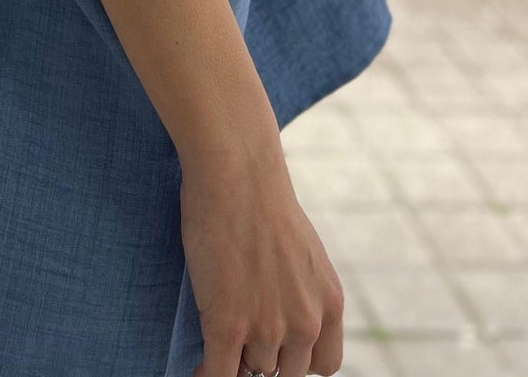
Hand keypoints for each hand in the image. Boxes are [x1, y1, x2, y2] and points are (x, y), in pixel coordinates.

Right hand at [183, 125, 343, 376]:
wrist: (237, 170)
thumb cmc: (261, 197)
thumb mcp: (302, 249)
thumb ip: (301, 288)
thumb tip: (281, 308)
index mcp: (328, 303)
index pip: (322, 364)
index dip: (296, 358)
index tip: (276, 345)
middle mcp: (305, 322)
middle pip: (284, 368)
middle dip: (263, 352)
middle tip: (239, 326)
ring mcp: (266, 327)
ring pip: (252, 369)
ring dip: (235, 355)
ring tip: (217, 333)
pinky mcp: (228, 325)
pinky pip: (220, 374)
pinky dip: (207, 374)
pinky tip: (198, 364)